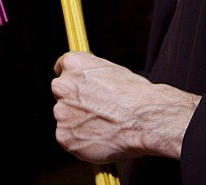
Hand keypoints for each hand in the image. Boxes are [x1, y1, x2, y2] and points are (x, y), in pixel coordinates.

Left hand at [51, 51, 199, 163]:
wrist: (144, 118)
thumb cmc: (134, 94)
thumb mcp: (111, 70)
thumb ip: (91, 74)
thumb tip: (87, 80)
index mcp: (73, 63)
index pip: (61, 69)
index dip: (73, 81)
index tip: (79, 89)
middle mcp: (63, 85)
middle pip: (61, 94)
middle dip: (74, 102)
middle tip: (95, 111)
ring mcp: (62, 112)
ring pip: (65, 118)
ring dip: (77, 122)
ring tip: (102, 125)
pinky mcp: (64, 136)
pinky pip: (68, 139)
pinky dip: (80, 141)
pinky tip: (98, 137)